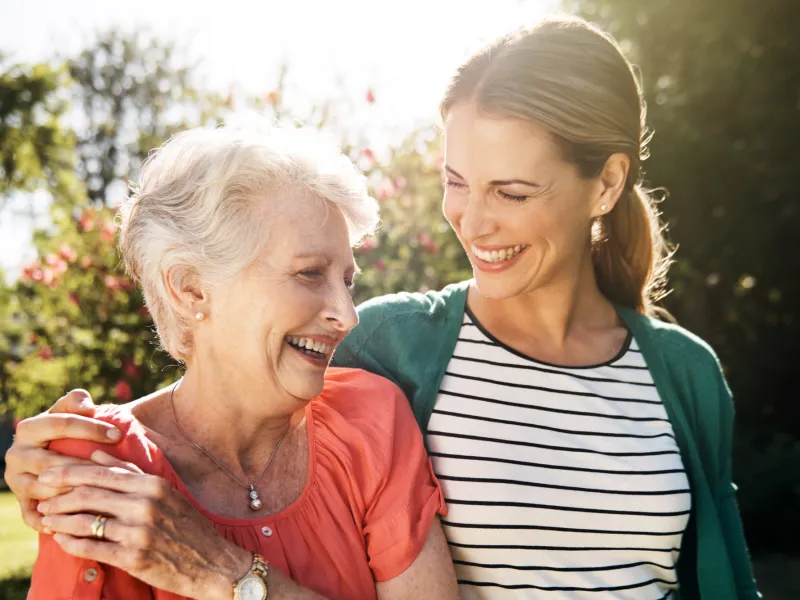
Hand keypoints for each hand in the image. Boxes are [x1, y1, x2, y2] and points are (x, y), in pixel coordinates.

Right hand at [3, 390, 122, 530]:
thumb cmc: (68, 429)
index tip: (118, 434)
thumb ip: (75, 401)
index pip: (61, 425)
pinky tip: (79, 520)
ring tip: (101, 494)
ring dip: (72, 493)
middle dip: (85, 465)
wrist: (50, 452)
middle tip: (113, 469)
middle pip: (52, 462)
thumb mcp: (68, 411)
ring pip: (44, 490)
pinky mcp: (21, 503)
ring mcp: (16, 481)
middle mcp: (16, 455)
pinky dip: (54, 520)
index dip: (91, 428)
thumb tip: (86, 405)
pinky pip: (34, 516)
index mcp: (28, 429)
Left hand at [36, 455, 250, 599]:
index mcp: (153, 485)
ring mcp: (139, 532)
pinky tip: (62, 541)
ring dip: (61, 520)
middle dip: (59, 497)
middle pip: (89, 494)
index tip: (49, 477)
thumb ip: (131, 472)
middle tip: (41, 500)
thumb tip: (97, 454)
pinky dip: (72, 544)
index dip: (70, 474)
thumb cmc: (188, 525)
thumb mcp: (165, 492)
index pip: (102, 474)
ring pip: (87, 521)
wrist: (213, 562)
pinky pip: (93, 548)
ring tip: (47, 520)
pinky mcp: (134, 558)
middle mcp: (146, 505)